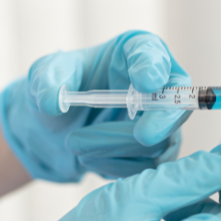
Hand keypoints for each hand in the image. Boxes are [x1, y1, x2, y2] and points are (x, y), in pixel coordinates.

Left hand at [0, 30, 191, 181]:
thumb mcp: (44, 76)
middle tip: (144, 135)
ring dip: (115, 147)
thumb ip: (47, 81)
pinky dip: (115, 166)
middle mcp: (156, 84)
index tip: (146, 80)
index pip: (151, 53)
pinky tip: (90, 159)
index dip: (153, 66)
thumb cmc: (59, 89)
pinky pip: (148, 167)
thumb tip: (52, 102)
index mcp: (133, 53)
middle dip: (162, 120)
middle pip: (175, 103)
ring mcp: (161, 121)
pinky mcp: (157, 152)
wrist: (57, 127)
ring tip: (75, 143)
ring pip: (158, 142)